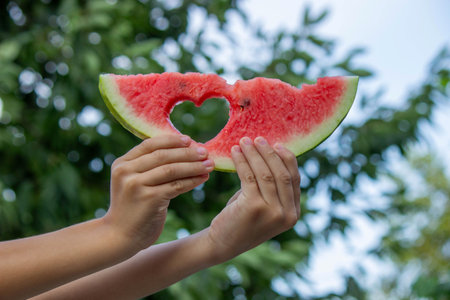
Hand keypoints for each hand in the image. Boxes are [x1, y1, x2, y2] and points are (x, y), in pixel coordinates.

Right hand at [104, 135, 213, 250]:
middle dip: (187, 153)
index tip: (189, 140)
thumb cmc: (132, 208)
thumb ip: (148, 167)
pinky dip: (192, 181)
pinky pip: (176, 186)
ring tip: (209, 165)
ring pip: (171, 169)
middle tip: (205, 152)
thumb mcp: (133, 183)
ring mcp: (137, 185)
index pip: (150, 144)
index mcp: (122, 164)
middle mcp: (127, 172)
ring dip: (193, 166)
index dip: (171, 140)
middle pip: (163, 155)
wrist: (119, 237)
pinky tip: (203, 179)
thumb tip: (183, 150)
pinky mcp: (149, 199)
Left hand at [207, 136, 300, 261]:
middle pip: (282, 174)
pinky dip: (241, 161)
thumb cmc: (242, 219)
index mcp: (294, 214)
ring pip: (265, 173)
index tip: (275, 144)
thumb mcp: (264, 204)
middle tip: (257, 139)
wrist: (222, 243)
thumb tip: (271, 151)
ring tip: (243, 142)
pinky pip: (249, 177)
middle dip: (269, 153)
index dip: (286, 158)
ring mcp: (272, 212)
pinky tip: (234, 152)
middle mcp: (287, 214)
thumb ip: (272, 185)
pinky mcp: (253, 207)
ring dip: (253, 154)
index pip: (294, 179)